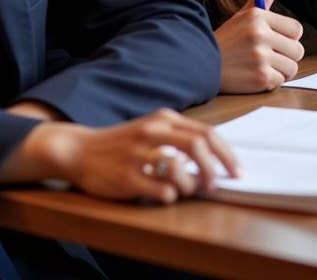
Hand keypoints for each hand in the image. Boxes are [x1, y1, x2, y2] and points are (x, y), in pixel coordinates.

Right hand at [5, 108, 237, 203]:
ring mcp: (139, 154)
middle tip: (217, 186)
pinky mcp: (127, 177)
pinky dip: (170, 196)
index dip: (226, 154)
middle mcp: (153, 132)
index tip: (237, 171)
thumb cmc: (122, 144)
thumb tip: (215, 156)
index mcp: (164, 118)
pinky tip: (162, 193)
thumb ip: (180, 138)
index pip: (207, 133)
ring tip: (184, 190)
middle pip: (199, 147)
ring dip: (190, 185)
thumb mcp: (152, 130)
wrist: (79, 149)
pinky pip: (161, 192)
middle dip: (216, 169)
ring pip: (182, 171)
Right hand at [215, 0, 304, 91]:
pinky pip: (280, 81)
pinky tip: (255, 76)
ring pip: (291, 67)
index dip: (289, 38)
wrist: (201, 65)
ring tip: (262, 67)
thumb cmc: (226, 41)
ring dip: (280, 71)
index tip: (278, 42)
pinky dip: (270, 82)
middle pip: (297, 50)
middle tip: (270, 57)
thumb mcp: (242, 17)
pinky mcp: (260, 77)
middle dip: (287, 56)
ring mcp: (260, 57)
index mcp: (258, 16)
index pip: (296, 29)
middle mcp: (260, 34)